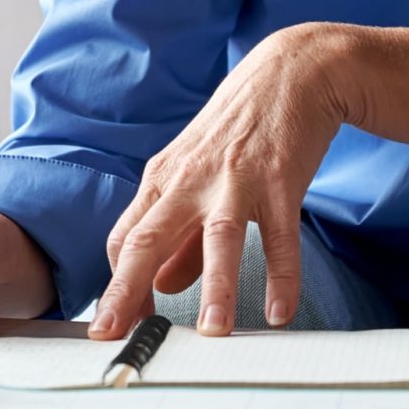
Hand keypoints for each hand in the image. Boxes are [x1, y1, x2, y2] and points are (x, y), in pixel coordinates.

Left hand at [90, 24, 346, 340]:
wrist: (293, 69)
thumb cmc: (241, 125)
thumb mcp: (198, 171)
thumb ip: (180, 234)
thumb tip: (160, 286)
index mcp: (165, 177)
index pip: (125, 238)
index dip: (118, 286)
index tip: (118, 328)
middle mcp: (193, 179)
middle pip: (149, 237)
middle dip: (128, 291)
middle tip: (114, 339)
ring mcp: (237, 178)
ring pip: (218, 237)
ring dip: (215, 288)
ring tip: (213, 334)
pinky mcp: (281, 178)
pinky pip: (281, 235)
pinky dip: (282, 275)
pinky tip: (280, 311)